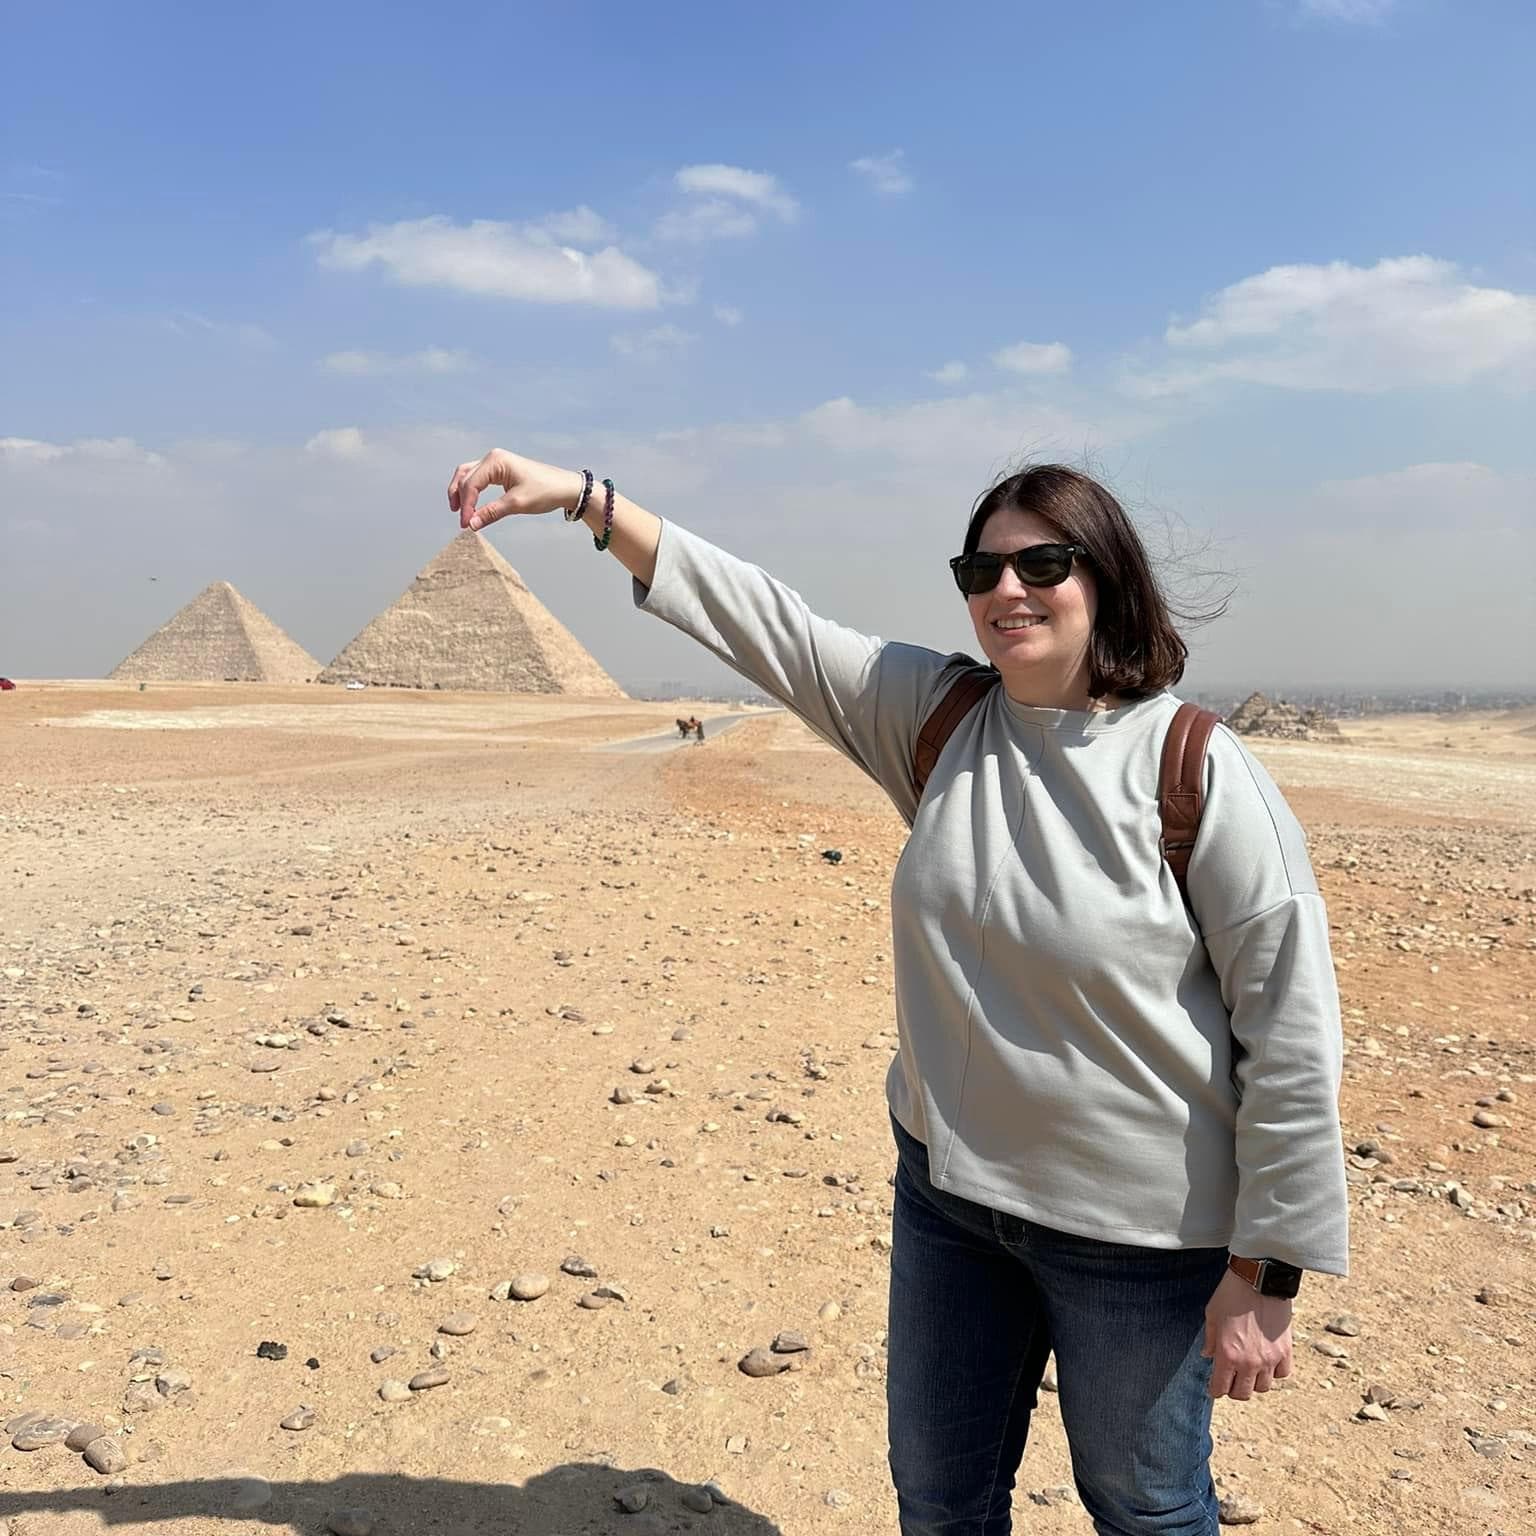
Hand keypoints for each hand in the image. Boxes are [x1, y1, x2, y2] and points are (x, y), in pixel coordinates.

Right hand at [447, 449, 582, 530]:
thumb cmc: (545, 492)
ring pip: (469, 475)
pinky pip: (479, 478)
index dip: (466, 506)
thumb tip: (471, 524)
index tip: (466, 525)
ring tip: (460, 511)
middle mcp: (493, 457)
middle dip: (459, 497)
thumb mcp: (517, 504)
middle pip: (465, 476)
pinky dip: (472, 490)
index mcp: (496, 461)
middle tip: (460, 519)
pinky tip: (472, 505)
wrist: (565, 487)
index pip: (471, 484)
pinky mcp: (501, 469)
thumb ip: (491, 513)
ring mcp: (496, 462)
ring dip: (462, 492)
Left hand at [1201, 1268, 1292, 1399]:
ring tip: (1249, 1369)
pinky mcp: (1286, 1351)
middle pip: (1243, 1393)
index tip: (1215, 1386)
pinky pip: (1282, 1374)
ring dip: (1255, 1381)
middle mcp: (1249, 1363)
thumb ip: (1209, 1339)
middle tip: (1231, 1379)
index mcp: (1227, 1355)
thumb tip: (1207, 1355)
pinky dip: (1275, 1372)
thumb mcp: (1211, 1314)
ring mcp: (1270, 1359)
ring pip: (1263, 1387)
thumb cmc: (1231, 1294)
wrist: (1259, 1280)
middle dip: (1234, 1389)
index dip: (1215, 1389)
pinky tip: (1268, 1362)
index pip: (1220, 1388)